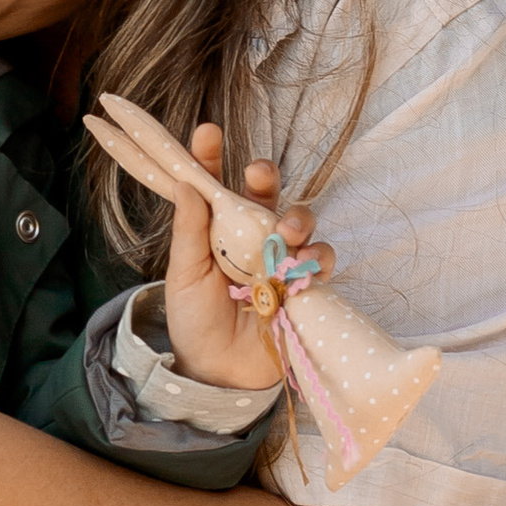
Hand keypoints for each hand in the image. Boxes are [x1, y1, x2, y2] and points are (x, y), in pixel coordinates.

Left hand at [161, 127, 324, 392]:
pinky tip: (304, 265)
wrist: (218, 372)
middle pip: (266, 192)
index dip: (213, 156)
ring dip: (296, 219)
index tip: (207, 133)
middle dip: (266, 175)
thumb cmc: (196, 319)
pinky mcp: (305, 283)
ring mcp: (281, 257)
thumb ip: (189, 231)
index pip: (216, 183)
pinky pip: (322, 259)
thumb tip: (186, 183)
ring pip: (300, 220)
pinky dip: (317, 257)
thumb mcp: (183, 275)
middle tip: (259, 173)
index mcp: (217, 228)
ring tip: (283, 234)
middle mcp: (251, 236)